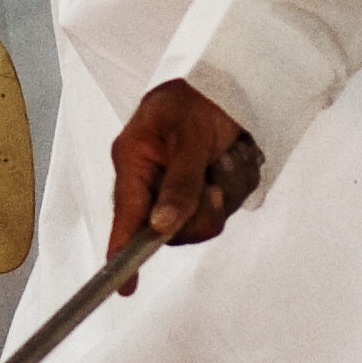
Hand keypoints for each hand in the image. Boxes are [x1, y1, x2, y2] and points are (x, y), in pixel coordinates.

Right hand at [107, 80, 266, 259]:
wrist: (230, 73)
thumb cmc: (196, 96)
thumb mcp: (188, 137)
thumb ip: (178, 183)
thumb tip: (162, 227)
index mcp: (134, 164)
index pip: (125, 218)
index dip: (123, 254)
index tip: (124, 288)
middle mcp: (153, 180)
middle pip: (173, 229)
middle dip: (202, 211)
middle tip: (215, 182)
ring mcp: (181, 185)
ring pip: (206, 218)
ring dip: (227, 189)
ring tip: (229, 156)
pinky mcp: (206, 184)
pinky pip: (228, 203)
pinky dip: (238, 179)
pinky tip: (236, 154)